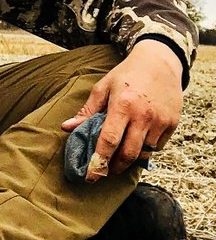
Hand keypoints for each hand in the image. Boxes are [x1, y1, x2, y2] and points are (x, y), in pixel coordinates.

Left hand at [61, 39, 183, 178]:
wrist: (159, 63)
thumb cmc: (127, 75)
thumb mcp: (104, 87)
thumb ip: (87, 111)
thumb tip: (67, 128)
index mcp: (122, 105)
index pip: (109, 141)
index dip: (99, 162)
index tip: (90, 177)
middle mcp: (143, 116)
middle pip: (128, 154)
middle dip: (114, 168)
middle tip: (104, 172)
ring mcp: (160, 121)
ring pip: (144, 154)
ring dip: (130, 160)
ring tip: (119, 159)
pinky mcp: (172, 124)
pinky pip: (158, 147)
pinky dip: (146, 150)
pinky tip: (137, 144)